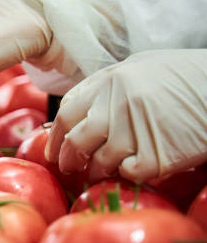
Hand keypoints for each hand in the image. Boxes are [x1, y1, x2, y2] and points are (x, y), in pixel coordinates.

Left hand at [46, 49, 206, 182]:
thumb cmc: (187, 74)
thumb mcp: (141, 67)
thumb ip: (110, 86)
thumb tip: (85, 107)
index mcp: (109, 80)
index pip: (67, 112)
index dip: (57, 136)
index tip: (54, 150)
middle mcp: (116, 103)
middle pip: (77, 139)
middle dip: (69, 159)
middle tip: (69, 169)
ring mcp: (136, 128)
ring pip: (100, 160)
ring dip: (96, 172)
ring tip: (99, 174)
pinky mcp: (157, 152)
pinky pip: (130, 173)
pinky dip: (127, 176)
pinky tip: (132, 171)